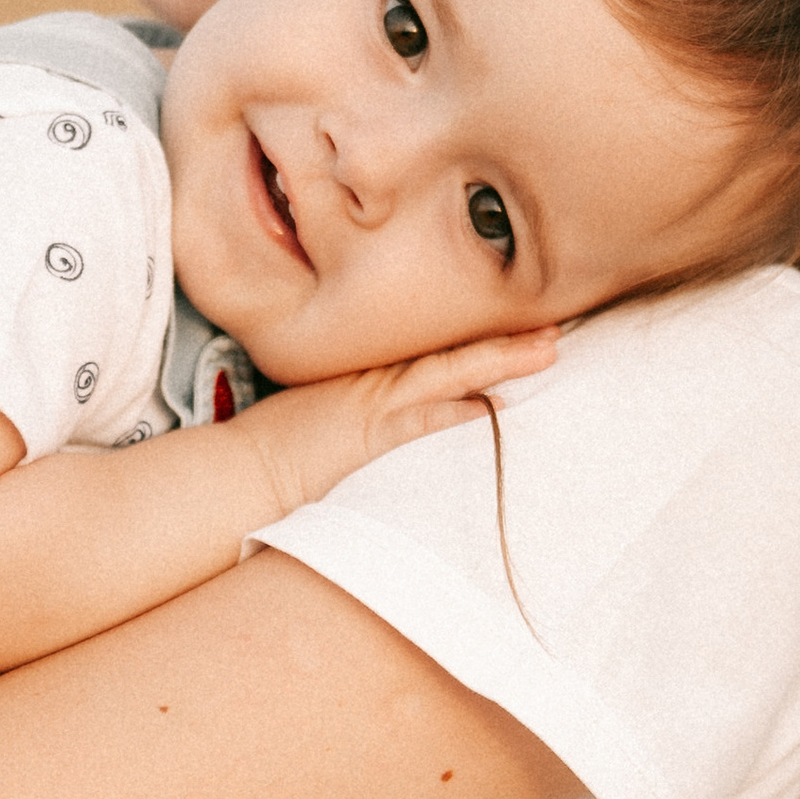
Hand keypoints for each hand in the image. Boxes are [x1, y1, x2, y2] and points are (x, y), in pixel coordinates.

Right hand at [243, 325, 558, 523]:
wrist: (245, 471)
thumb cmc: (281, 447)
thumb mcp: (328, 411)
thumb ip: (369, 404)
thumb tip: (428, 409)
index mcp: (371, 372)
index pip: (438, 350)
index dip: (483, 339)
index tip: (528, 327)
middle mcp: (377, 380)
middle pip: (453, 351)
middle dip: (505, 341)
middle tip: (554, 329)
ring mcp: (375, 405)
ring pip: (448, 371)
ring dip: (498, 361)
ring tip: (546, 350)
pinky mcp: (370, 434)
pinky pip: (422, 417)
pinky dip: (458, 410)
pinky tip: (494, 406)